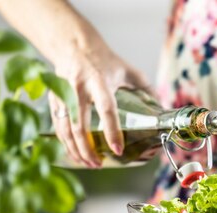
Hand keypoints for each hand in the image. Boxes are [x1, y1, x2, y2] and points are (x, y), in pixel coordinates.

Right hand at [49, 47, 149, 167]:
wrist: (73, 45)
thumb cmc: (104, 60)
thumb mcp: (127, 70)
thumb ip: (146, 88)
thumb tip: (162, 108)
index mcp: (100, 82)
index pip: (107, 110)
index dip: (112, 131)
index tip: (117, 149)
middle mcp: (79, 89)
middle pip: (80, 125)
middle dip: (88, 148)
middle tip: (98, 164)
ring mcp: (64, 95)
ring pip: (65, 128)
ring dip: (75, 150)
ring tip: (88, 164)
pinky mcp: (54, 99)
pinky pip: (57, 126)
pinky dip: (65, 143)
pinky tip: (75, 154)